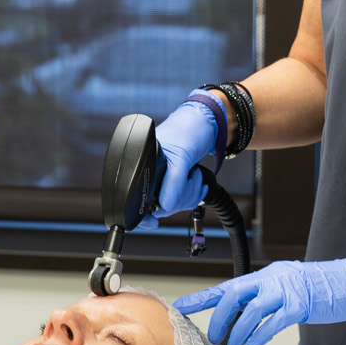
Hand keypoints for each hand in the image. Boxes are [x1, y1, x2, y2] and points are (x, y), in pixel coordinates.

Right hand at [148, 98, 220, 223]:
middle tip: (190, 178)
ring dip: (189, 193)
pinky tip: (197, 180)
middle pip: (160, 204)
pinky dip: (193, 192)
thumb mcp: (182, 157)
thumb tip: (165, 205)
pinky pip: (181, 197)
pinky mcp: (174, 178)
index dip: (145, 213)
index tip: (153, 222)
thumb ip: (173, 182)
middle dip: (181, 197)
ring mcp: (162, 176)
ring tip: (195, 174)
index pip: (139, 198)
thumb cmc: (189, 130)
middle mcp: (150, 171)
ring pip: (172, 203)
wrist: (206, 122)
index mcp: (143, 164)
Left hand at [174, 245, 345, 344]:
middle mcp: (273, 278)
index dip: (202, 298)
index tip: (180, 307)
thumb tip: (244, 319)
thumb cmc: (324, 288)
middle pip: (234, 295)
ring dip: (238, 330)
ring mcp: (288, 289)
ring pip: (251, 310)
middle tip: (214, 338)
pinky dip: (259, 334)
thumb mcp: (290, 288)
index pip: (228, 286)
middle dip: (219, 318)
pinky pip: (274, 320)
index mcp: (267, 275)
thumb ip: (268, 299)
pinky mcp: (302, 303)